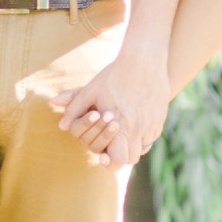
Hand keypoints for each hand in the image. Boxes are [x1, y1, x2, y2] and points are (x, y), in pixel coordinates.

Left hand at [53, 49, 169, 168]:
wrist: (144, 59)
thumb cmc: (115, 75)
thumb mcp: (91, 90)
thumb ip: (75, 108)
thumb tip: (61, 125)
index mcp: (121, 127)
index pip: (119, 161)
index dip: (111, 163)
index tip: (104, 156)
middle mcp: (138, 129)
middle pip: (133, 158)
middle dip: (122, 155)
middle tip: (114, 146)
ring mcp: (152, 123)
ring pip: (144, 147)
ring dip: (134, 145)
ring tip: (124, 133)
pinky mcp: (161, 116)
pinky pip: (153, 135)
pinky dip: (144, 134)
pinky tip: (136, 122)